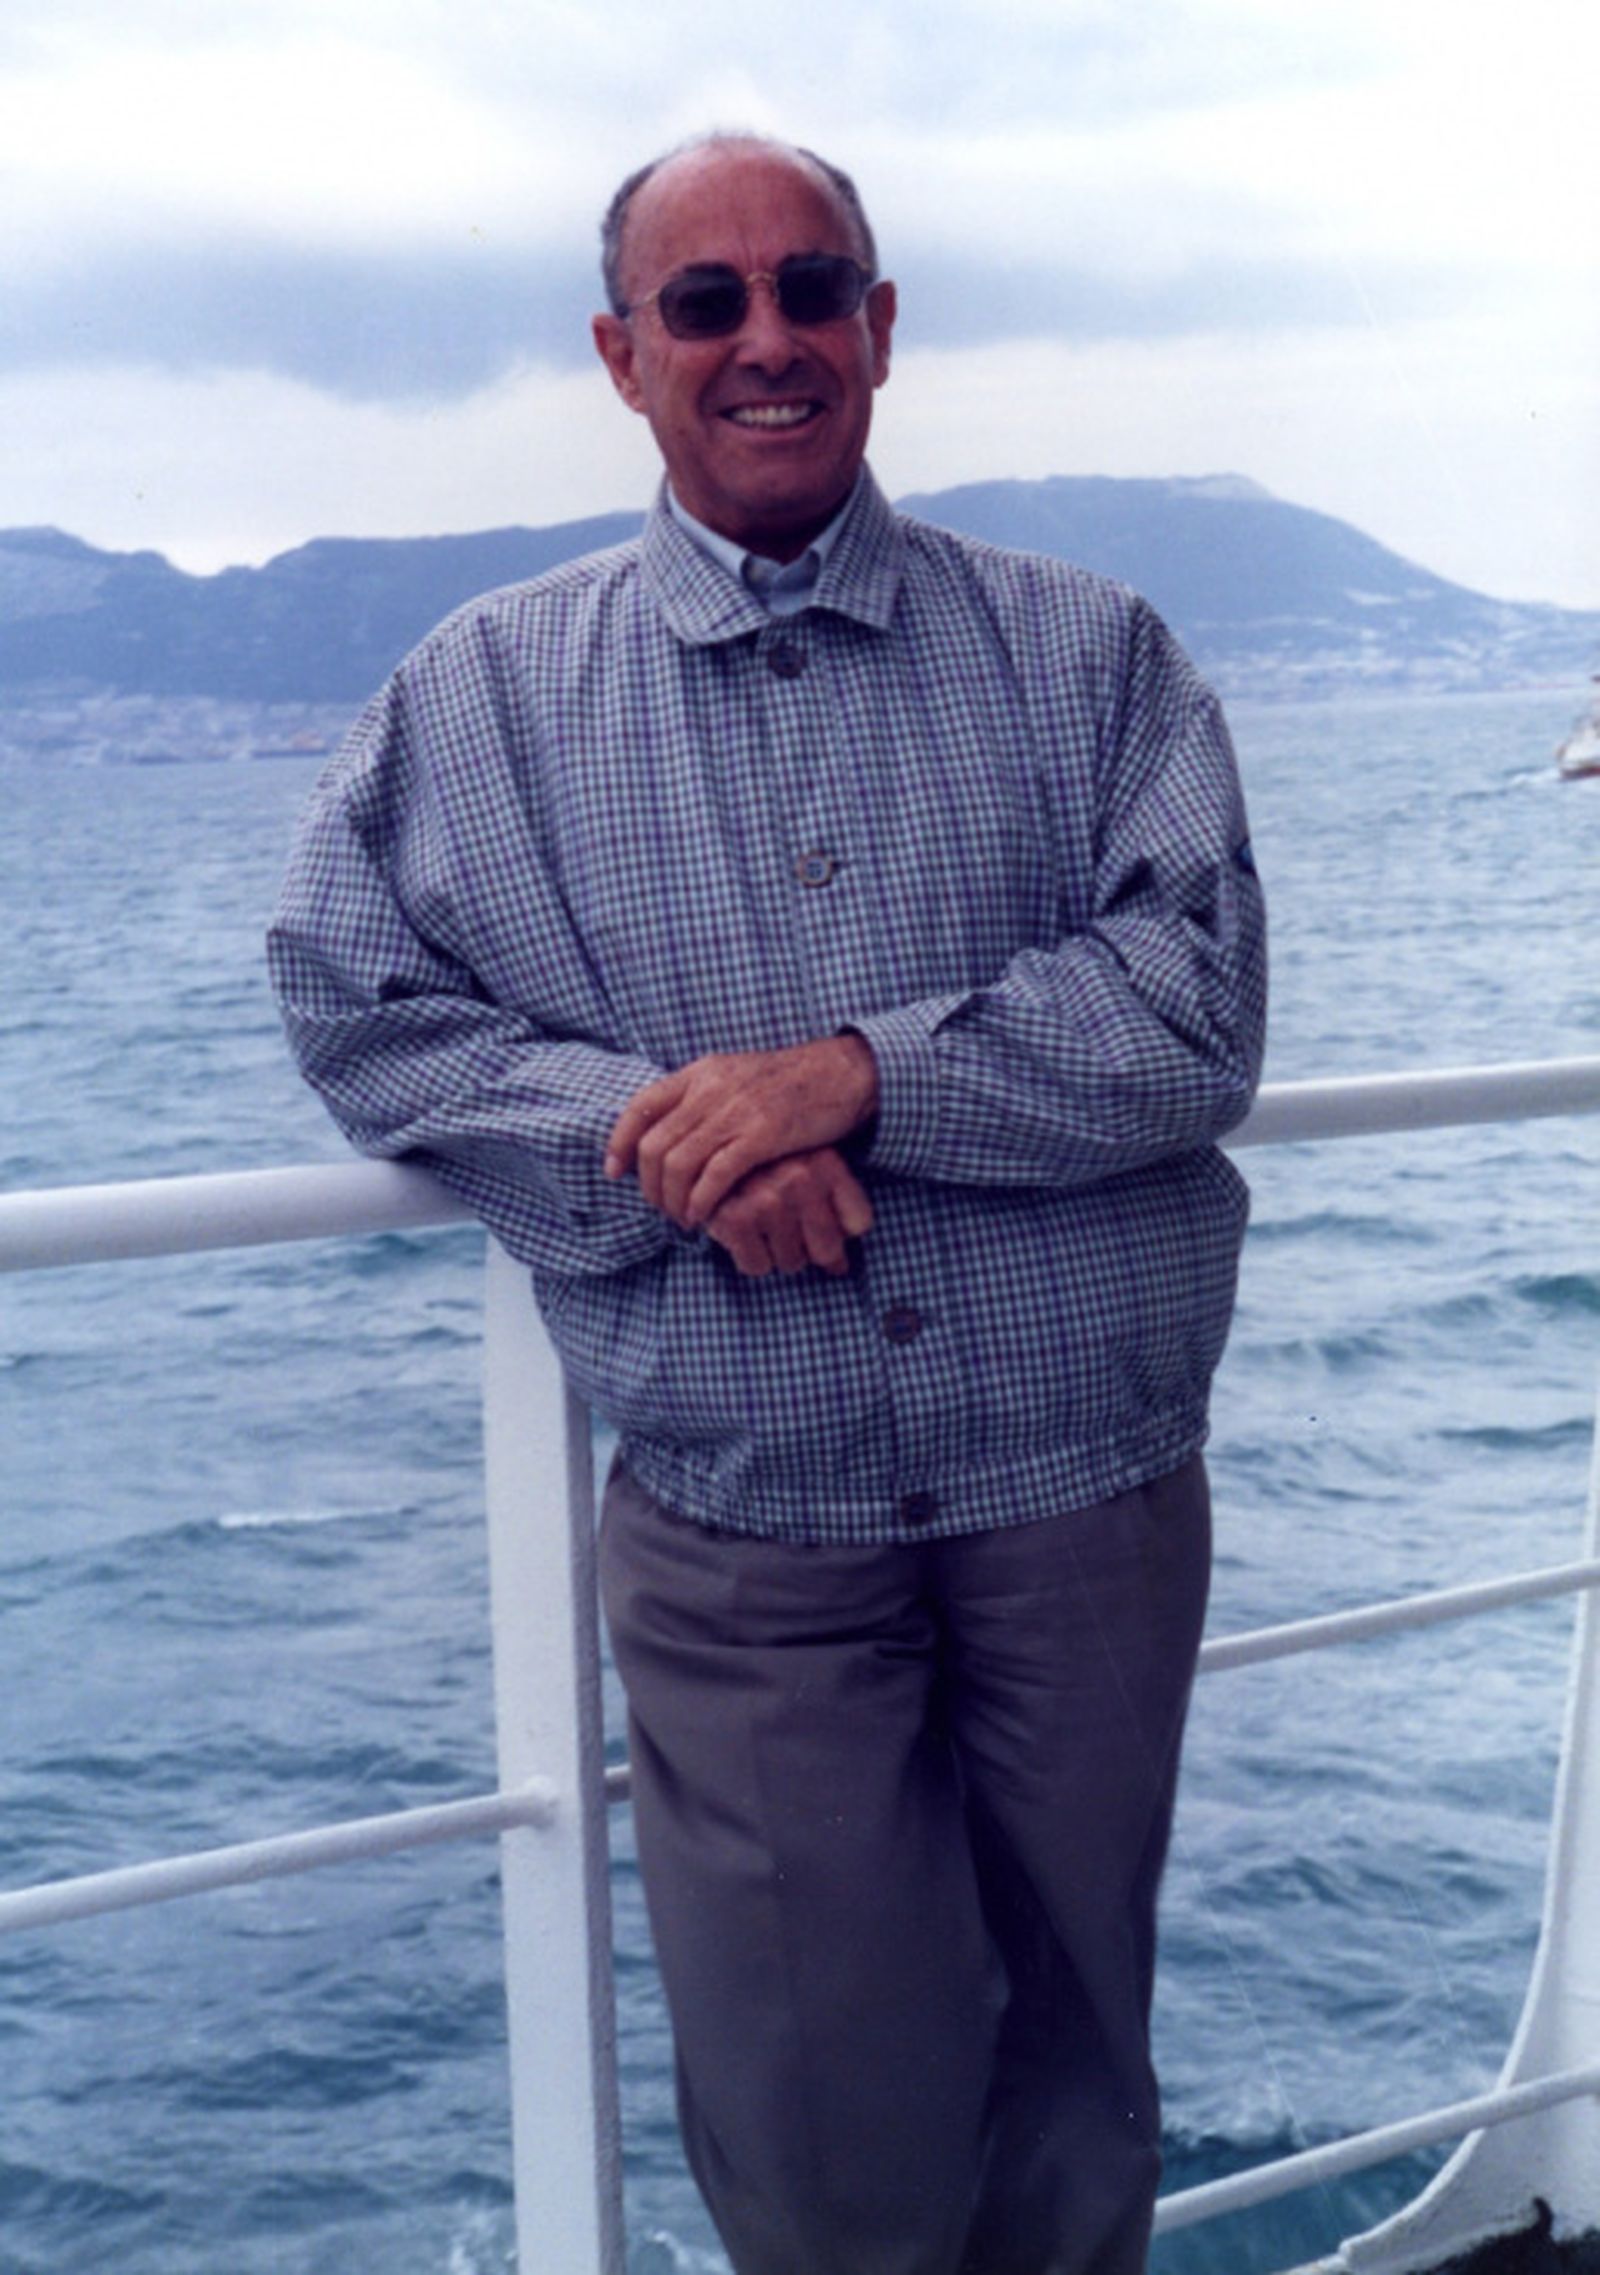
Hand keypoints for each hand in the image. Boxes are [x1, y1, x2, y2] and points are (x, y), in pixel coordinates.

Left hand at [604, 1037, 878, 1229]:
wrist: (840, 1074)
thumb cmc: (789, 1083)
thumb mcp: (735, 1075)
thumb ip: (700, 1097)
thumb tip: (666, 1130)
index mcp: (700, 1072)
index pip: (640, 1107)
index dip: (619, 1143)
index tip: (615, 1172)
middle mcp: (710, 1089)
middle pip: (655, 1146)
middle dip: (650, 1186)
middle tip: (660, 1208)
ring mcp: (735, 1112)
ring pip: (678, 1165)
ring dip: (673, 1201)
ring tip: (683, 1217)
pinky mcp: (761, 1136)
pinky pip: (714, 1177)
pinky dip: (701, 1202)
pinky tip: (704, 1217)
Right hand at [703, 1148, 873, 1277]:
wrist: (705, 1151)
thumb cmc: (766, 1167)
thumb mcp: (809, 1171)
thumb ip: (833, 1212)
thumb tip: (840, 1270)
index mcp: (826, 1162)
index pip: (860, 1224)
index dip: (841, 1228)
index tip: (822, 1216)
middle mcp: (800, 1178)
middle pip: (827, 1250)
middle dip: (808, 1247)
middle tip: (788, 1224)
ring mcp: (767, 1199)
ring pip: (791, 1262)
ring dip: (776, 1252)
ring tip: (762, 1222)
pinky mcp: (736, 1218)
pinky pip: (758, 1267)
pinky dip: (749, 1257)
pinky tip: (742, 1231)